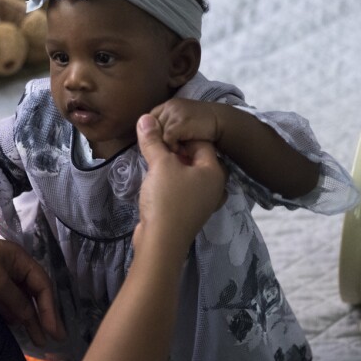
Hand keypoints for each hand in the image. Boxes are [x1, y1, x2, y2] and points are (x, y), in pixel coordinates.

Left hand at [0, 236, 65, 346]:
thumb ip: (17, 302)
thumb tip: (30, 318)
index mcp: (20, 259)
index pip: (42, 284)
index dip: (50, 308)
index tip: (53, 329)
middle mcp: (13, 268)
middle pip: (34, 294)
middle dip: (44, 316)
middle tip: (54, 338)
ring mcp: (0, 278)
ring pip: (20, 301)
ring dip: (28, 319)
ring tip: (38, 340)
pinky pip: (6, 304)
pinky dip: (13, 316)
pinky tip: (19, 329)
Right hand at [135, 114, 226, 249]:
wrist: (161, 243)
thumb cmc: (167, 199)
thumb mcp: (160, 165)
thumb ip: (153, 140)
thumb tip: (145, 118)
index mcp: (215, 171)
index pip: (201, 141)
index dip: (180, 133)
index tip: (161, 130)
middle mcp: (213, 185)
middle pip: (194, 157)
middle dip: (173, 148)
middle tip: (153, 142)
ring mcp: (202, 201)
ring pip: (186, 173)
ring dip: (169, 164)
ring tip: (151, 157)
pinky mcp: (188, 211)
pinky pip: (180, 187)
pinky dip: (168, 180)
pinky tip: (153, 178)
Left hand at [150, 98, 222, 152]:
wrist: (222, 121)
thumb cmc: (202, 125)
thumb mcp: (182, 121)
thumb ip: (168, 126)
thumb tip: (153, 142)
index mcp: (167, 106)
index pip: (149, 121)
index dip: (153, 135)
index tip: (162, 146)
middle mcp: (168, 107)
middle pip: (151, 129)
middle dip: (159, 142)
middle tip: (171, 151)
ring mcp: (173, 113)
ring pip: (158, 135)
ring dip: (168, 147)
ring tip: (180, 151)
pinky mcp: (180, 123)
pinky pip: (167, 139)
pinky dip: (174, 148)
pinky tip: (185, 151)